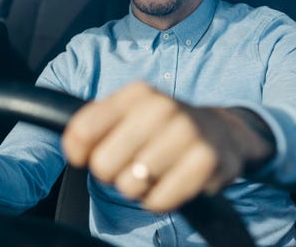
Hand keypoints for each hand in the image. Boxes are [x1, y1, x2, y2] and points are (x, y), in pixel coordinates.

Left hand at [62, 82, 273, 211]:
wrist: (221, 131)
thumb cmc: (161, 128)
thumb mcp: (128, 113)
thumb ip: (92, 125)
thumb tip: (74, 150)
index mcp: (136, 94)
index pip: (83, 130)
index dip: (79, 153)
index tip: (90, 155)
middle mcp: (161, 108)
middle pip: (102, 164)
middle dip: (113, 173)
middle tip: (132, 164)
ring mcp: (187, 133)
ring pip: (130, 186)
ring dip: (139, 189)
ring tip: (155, 172)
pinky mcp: (207, 162)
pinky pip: (159, 201)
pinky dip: (160, 200)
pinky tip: (171, 182)